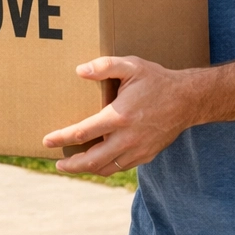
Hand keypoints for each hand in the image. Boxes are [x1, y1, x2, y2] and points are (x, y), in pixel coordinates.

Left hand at [41, 56, 198, 175]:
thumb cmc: (156, 80)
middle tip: (58, 163)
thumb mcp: (131, 66)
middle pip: (92, 159)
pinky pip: (121, 167)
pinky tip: (97, 162)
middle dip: (72, 164)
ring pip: (107, 168)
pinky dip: (105, 167)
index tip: (47, 141)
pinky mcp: (146, 155)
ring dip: (87, 169)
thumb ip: (104, 66)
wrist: (188, 100)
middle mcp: (127, 138)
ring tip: (73, 166)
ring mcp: (138, 150)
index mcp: (119, 116)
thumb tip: (79, 71)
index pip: (83, 132)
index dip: (62, 138)